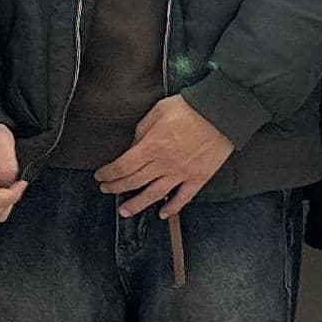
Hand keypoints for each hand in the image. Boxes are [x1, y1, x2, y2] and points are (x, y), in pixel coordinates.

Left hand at [99, 94, 234, 219]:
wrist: (221, 112)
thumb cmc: (189, 107)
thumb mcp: (158, 111)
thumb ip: (142, 130)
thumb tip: (133, 146)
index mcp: (152, 146)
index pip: (123, 166)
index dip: (109, 174)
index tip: (101, 176)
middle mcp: (164, 163)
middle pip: (134, 181)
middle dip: (117, 188)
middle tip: (107, 190)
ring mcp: (182, 173)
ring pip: (154, 194)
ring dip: (137, 205)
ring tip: (125, 211)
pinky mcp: (198, 177)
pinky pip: (183, 197)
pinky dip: (173, 208)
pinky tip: (163, 214)